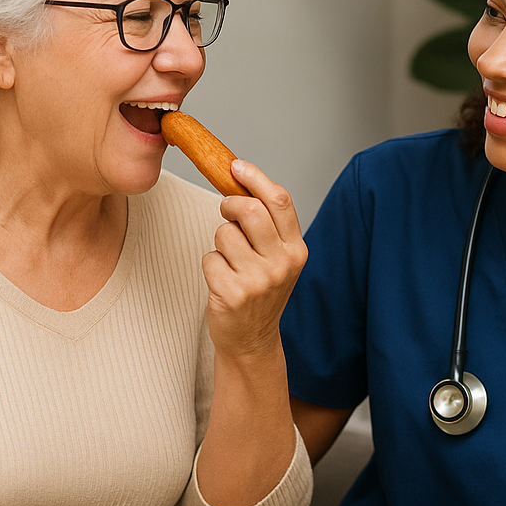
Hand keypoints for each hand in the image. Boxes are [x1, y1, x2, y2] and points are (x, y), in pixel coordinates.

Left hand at [202, 159, 307, 359]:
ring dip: (220, 243)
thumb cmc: (260, 290)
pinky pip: (209, 258)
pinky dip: (211, 266)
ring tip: (230, 262)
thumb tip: (240, 180)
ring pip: (224, 234)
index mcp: (296, 250)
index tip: (236, 166)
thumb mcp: (277, 258)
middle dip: (229, 205)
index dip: (255, 178)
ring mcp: (258, 281)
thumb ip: (268, 225)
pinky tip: (222, 282)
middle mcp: (281, 264)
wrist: (252, 339)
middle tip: (226, 212)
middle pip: (249, 210)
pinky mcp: (232, 294)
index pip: (279, 201)